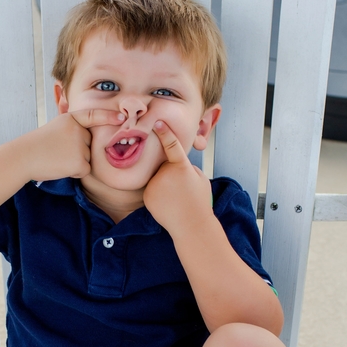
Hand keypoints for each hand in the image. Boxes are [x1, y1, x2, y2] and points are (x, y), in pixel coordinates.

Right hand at [25, 109, 123, 181]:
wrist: (24, 157)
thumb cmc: (37, 145)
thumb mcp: (55, 128)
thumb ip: (73, 128)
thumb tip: (89, 134)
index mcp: (71, 119)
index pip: (93, 115)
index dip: (109, 116)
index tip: (122, 118)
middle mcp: (78, 130)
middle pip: (90, 143)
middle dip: (78, 150)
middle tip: (57, 150)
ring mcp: (80, 146)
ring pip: (88, 158)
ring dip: (75, 162)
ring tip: (56, 158)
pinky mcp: (80, 162)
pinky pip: (85, 170)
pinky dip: (75, 172)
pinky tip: (60, 167)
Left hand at [143, 121, 212, 236]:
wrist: (190, 225)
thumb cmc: (199, 202)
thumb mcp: (200, 178)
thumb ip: (187, 166)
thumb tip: (175, 163)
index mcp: (181, 167)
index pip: (172, 144)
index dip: (165, 132)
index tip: (157, 121)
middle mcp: (165, 173)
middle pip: (165, 165)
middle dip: (172, 173)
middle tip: (183, 190)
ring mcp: (154, 184)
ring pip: (158, 177)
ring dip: (165, 184)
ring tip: (176, 198)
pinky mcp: (147, 194)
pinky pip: (152, 188)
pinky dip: (158, 193)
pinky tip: (167, 203)